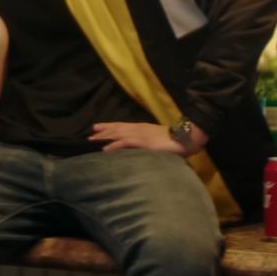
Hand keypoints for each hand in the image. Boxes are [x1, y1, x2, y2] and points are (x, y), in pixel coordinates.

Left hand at [90, 121, 207, 154]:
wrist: (186, 137)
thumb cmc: (175, 140)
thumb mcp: (159, 140)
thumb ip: (149, 143)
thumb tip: (142, 148)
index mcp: (143, 128)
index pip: (122, 126)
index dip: (110, 127)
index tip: (98, 128)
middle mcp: (139, 129)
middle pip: (117, 128)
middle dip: (103, 131)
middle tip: (90, 134)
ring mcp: (140, 134)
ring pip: (117, 134)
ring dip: (104, 137)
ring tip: (92, 140)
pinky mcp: (142, 141)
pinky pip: (124, 143)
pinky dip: (113, 146)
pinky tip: (105, 149)